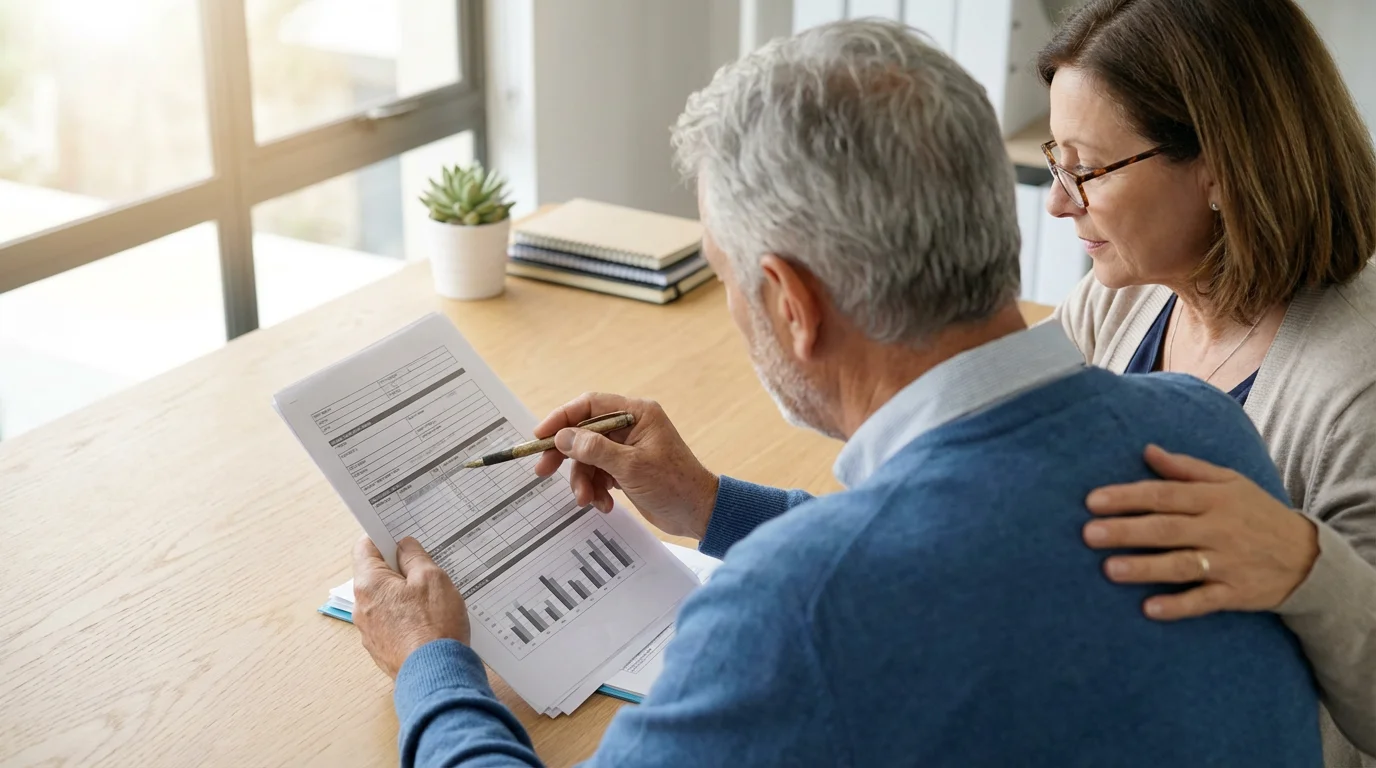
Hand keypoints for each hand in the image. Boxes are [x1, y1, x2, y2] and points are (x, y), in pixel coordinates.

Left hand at [351, 536, 470, 677]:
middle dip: (398, 568)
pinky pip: (391, 622)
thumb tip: (404, 546)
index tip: (400, 536)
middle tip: (425, 567)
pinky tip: (428, 620)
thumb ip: (415, 557)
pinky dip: (406, 616)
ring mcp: (370, 631)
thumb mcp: (432, 578)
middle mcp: (362, 608)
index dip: (383, 537)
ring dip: (403, 594)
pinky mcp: (382, 649)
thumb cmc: (435, 626)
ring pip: (384, 600)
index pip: (365, 547)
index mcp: (369, 585)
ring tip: (431, 598)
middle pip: (375, 575)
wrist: (436, 675)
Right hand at [532, 392, 718, 539]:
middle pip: (583, 432)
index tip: (540, 435)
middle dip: (565, 454)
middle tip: (543, 471)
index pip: (589, 405)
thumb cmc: (675, 485)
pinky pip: (597, 473)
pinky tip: (604, 504)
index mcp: (636, 413)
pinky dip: (595, 489)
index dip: (561, 418)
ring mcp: (626, 448)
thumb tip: (562, 437)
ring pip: (587, 457)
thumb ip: (595, 450)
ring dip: (583, 480)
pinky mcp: (625, 468)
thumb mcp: (631, 466)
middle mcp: (630, 426)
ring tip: (588, 500)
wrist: (697, 513)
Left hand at [1083, 445, 1318, 620]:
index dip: (1127, 497)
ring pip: (1182, 565)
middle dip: (1127, 531)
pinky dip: (1178, 605)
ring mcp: (1228, 563)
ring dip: (1145, 568)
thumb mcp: (1230, 482)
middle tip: (1089, 534)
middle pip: (1167, 529)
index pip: (1164, 495)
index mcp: (1214, 498)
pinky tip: (1150, 609)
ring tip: (1110, 569)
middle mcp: (1219, 529)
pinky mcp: (1236, 593)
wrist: (1308, 557)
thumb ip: (1186, 468)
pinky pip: (1205, 601)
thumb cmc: (1256, 513)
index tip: (1091, 501)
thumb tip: (1147, 450)